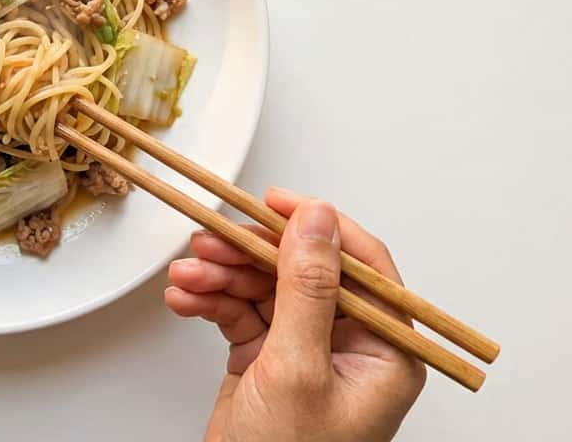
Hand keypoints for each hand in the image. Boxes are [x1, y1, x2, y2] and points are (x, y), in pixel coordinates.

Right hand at [166, 188, 425, 441]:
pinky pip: (240, 314)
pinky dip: (211, 302)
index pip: (361, 267)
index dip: (318, 227)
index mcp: (384, 352)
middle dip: (250, 255)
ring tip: (188, 275)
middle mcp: (350, 348)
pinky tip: (186, 298)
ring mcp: (307, 355)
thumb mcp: (296, 369)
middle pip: (301, 272)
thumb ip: (306, 288)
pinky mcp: (267, 363)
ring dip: (222, 276)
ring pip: (264, 288)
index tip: (275, 202)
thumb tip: (317, 220)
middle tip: (210, 240)